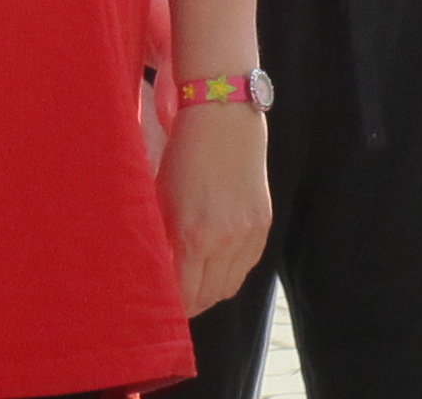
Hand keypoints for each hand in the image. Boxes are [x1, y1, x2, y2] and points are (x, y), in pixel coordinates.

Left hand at [159, 101, 268, 315]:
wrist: (223, 114)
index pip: (185, 294)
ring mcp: (249, 232)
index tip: (160, 303)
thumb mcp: (161, 197)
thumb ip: (161, 239)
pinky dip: (231, 269)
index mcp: (194, 235)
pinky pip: (248, 264)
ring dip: (212, 289)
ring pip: (231, 286)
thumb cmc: (184, 152)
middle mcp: (226, 240)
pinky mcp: (264, 222)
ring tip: (195, 280)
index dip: (172, 306)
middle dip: (190, 302)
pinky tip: (217, 257)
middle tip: (175, 296)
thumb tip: (157, 270)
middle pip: (209, 297)